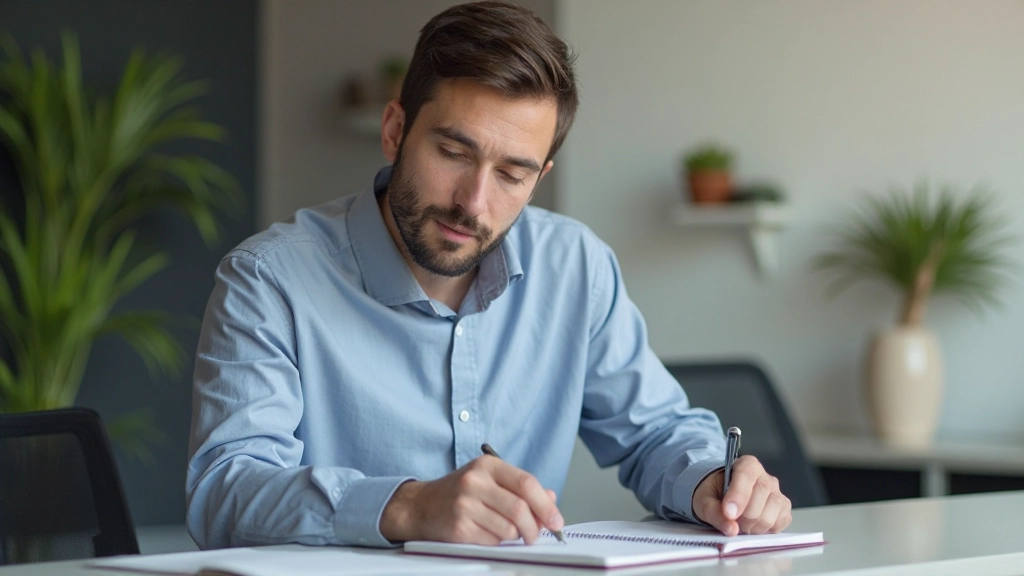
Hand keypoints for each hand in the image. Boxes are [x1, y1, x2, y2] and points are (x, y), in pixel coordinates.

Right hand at [379, 454, 562, 544]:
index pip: (526, 483)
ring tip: (506, 532)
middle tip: (536, 535)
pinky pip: (492, 541)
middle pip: (520, 509)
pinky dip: (497, 542)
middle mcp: (475, 481)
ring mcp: (464, 504)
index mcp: (487, 465)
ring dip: (514, 536)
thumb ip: (520, 488)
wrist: (421, 505)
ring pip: (508, 528)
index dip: (546, 505)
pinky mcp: (458, 527)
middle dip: (535, 528)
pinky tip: (487, 534)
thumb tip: (551, 499)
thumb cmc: (460, 492)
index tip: (556, 521)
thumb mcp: (489, 480)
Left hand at [692, 455, 791, 535]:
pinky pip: (780, 523)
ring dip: (753, 526)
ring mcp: (777, 493)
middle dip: (743, 516)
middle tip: (731, 520)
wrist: (721, 499)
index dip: (739, 496)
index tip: (729, 513)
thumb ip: (714, 512)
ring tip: (741, 524)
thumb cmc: (713, 494)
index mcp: (746, 464)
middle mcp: (765, 477)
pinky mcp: (784, 510)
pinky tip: (753, 526)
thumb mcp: (704, 500)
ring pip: (771, 514)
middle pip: (760, 497)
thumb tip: (731, 528)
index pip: (747, 475)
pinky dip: (765, 530)